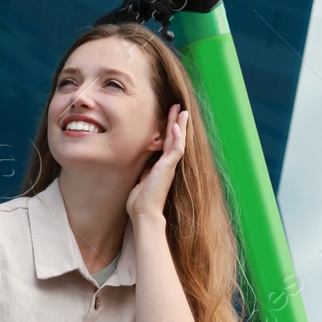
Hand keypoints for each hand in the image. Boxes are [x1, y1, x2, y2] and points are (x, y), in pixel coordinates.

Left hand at [125, 104, 187, 219]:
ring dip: (179, 125)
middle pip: (174, 139)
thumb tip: (143, 166)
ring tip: (181, 111)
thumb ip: (144, 172)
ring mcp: (169, 166)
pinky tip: (175, 127)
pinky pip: (175, 149)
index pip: (166, 144)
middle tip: (179, 108)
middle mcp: (168, 165)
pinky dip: (176, 137)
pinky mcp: (168, 168)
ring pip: (178, 141)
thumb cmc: (140, 202)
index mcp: (161, 167)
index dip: (168, 131)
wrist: (144, 213)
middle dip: (176, 122)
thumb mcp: (141, 182)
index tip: (170, 119)